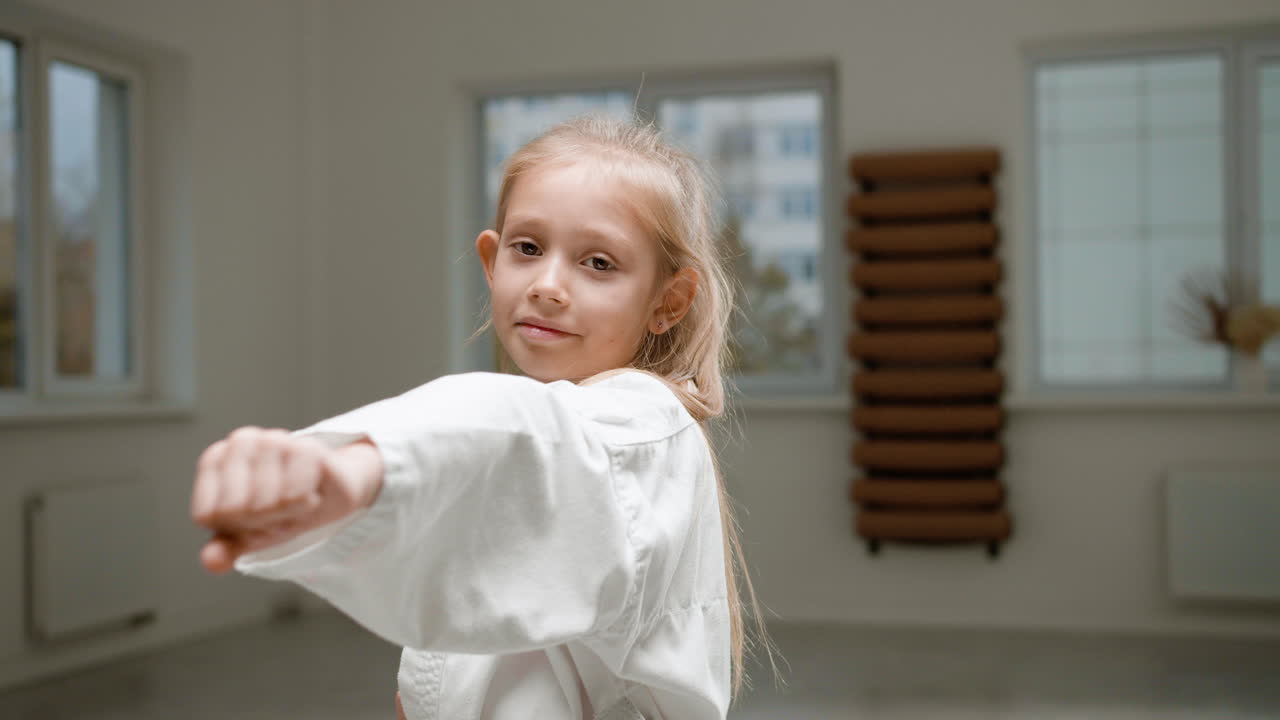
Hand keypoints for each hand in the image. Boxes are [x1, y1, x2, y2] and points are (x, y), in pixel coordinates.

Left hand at [191, 426, 383, 573]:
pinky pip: (296, 497)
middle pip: (237, 509)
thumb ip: (224, 547)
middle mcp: (242, 441)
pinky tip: (311, 494)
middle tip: (278, 513)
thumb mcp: (247, 534)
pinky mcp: (307, 447)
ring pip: (266, 504)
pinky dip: (305, 506)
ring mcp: (274, 439)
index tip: (251, 518)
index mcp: (215, 459)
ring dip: (285, 516)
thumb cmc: (281, 509)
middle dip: (261, 523)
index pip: (210, 514)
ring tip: (294, 504)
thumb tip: (212, 562)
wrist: (329, 492)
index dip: (233, 527)